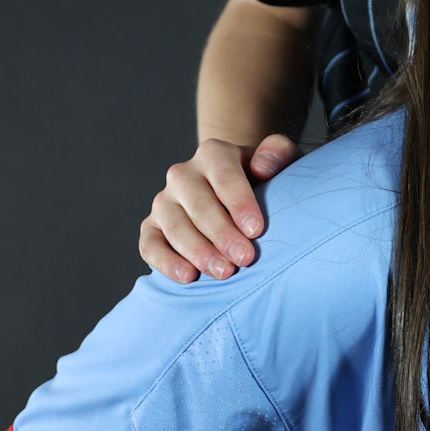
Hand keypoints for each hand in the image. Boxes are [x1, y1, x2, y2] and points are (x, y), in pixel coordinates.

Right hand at [138, 135, 301, 282]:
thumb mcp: (279, 159)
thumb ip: (278, 153)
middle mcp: (183, 174)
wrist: (235, 192)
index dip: (239, 203)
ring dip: (198, 251)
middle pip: (199, 204)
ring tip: (223, 272)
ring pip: (174, 226)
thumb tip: (264, 167)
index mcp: (214, 154)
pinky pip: (150, 244)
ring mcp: (164, 201)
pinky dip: (166, 261)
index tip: (256, 230)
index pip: (224, 176)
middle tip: (245, 258)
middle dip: (222, 234)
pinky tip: (188, 277)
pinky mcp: (152, 227)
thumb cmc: (264, 179)